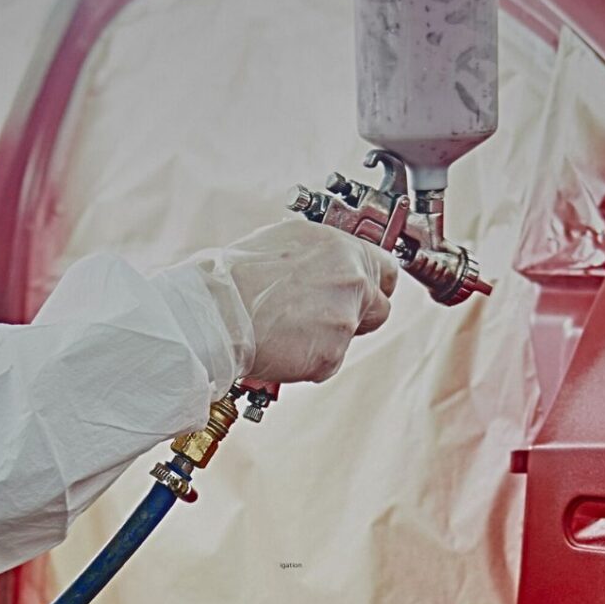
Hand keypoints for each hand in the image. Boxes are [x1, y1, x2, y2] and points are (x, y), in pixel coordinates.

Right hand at [203, 219, 395, 384]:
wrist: (217, 313)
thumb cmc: (236, 277)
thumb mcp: (284, 242)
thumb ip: (319, 255)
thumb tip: (326, 263)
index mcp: (341, 248)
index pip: (387, 268)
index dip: (375, 283)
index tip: (368, 290)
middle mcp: (351, 280)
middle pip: (379, 308)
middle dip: (358, 315)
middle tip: (322, 316)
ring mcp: (344, 319)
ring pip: (351, 337)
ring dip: (327, 337)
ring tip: (289, 327)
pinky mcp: (331, 354)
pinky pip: (330, 361)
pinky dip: (309, 358)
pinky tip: (284, 343)